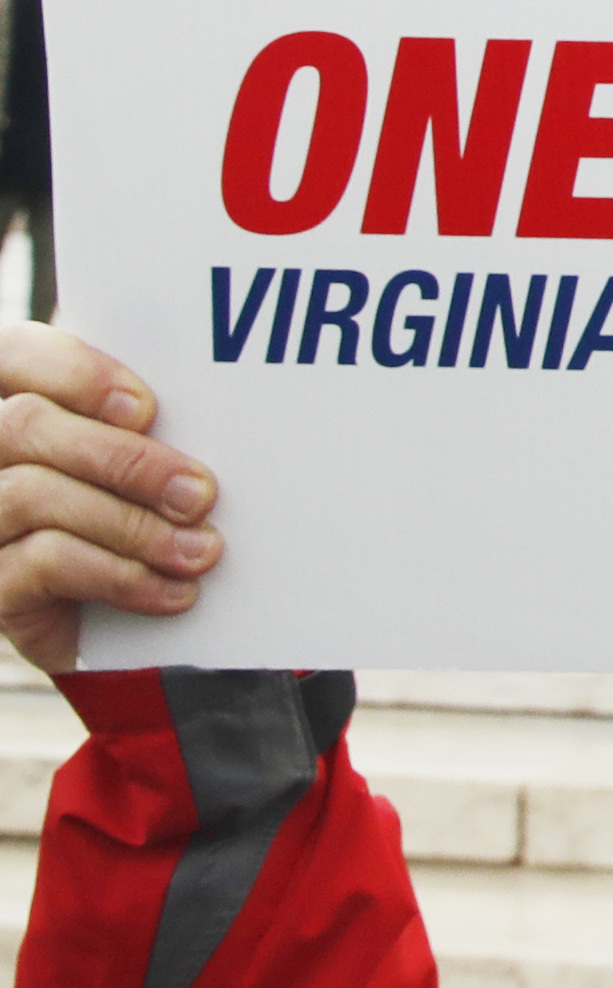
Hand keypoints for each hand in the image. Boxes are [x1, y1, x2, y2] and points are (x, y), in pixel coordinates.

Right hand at [0, 332, 218, 679]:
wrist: (118, 632)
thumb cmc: (138, 520)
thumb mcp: (139, 467)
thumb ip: (142, 428)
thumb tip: (216, 406)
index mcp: (13, 406)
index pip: (15, 355)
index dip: (75, 372)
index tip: (146, 408)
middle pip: (25, 426)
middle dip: (124, 459)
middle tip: (200, 494)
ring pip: (32, 494)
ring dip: (132, 524)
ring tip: (200, 551)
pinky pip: (42, 564)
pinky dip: (118, 575)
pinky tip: (172, 591)